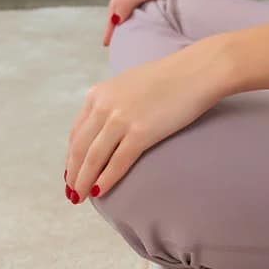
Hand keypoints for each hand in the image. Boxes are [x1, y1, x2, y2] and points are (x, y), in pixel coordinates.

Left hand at [63, 37, 232, 201]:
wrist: (196, 71)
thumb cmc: (171, 78)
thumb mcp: (131, 85)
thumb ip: (116, 103)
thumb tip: (114, 123)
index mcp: (98, 94)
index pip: (77, 132)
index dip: (71, 156)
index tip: (71, 173)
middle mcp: (103, 105)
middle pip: (80, 147)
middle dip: (73, 173)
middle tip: (71, 192)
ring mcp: (120, 119)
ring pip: (93, 157)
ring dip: (84, 180)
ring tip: (80, 197)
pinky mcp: (141, 132)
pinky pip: (118, 162)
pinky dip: (106, 179)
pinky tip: (99, 192)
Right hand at [103, 0, 216, 46]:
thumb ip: (128, 3)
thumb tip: (114, 19)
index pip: (114, 4)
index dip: (110, 24)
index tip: (108, 42)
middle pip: (122, 5)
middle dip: (116, 23)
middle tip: (114, 43)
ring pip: (136, 7)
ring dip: (130, 21)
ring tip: (128, 38)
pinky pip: (149, 9)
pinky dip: (144, 19)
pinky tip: (146, 28)